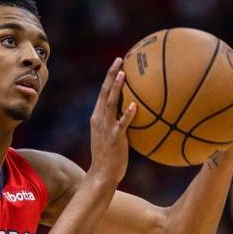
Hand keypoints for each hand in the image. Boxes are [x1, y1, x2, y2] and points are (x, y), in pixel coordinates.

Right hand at [87, 57, 137, 183]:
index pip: (103, 93)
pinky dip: (127, 114)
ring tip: (124, 74)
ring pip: (111, 103)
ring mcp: (106, 128)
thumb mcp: (110, 135)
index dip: (109, 77)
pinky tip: (135, 105)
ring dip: (116, 88)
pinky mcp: (115, 138)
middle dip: (111, 75)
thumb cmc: (109, 156)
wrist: (102, 173)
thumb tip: (135, 112)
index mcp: (97, 117)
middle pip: (104, 92)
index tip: (118, 63)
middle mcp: (99, 119)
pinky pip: (122, 124)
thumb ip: (119, 122)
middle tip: (119, 60)